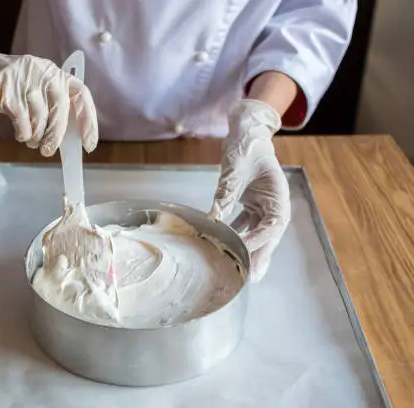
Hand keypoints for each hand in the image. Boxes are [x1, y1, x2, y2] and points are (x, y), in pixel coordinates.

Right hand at [0, 35, 97, 155]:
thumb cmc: (7, 86)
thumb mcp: (35, 88)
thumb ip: (53, 105)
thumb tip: (71, 136)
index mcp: (55, 72)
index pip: (81, 95)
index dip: (88, 121)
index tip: (88, 144)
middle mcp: (43, 72)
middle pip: (60, 111)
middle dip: (56, 137)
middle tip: (49, 151)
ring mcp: (23, 80)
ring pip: (40, 120)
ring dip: (36, 137)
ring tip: (30, 139)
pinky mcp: (5, 91)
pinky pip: (22, 123)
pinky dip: (23, 134)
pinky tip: (19, 133)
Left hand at [210, 99, 290, 281]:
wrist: (246, 132)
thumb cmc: (246, 145)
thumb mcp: (236, 168)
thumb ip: (226, 192)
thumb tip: (213, 217)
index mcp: (279, 196)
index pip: (271, 226)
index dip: (258, 241)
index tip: (240, 250)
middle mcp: (274, 205)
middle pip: (268, 237)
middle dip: (259, 257)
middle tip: (250, 278)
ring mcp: (263, 207)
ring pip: (256, 235)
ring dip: (246, 251)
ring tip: (238, 271)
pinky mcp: (250, 206)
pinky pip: (243, 226)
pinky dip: (234, 236)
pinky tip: (223, 247)